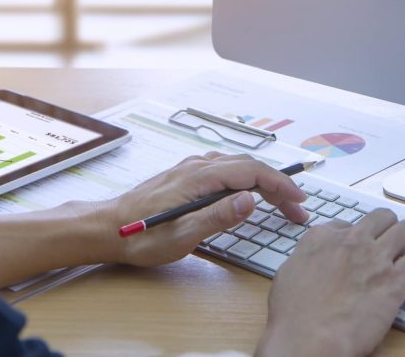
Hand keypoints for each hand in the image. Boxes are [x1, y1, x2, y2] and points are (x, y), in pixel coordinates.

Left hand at [96, 152, 307, 267]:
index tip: (299, 200)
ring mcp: (190, 168)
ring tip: (279, 202)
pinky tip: (246, 192)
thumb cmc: (141, 237)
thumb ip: (218, 217)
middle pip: (248, 167)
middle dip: (277, 186)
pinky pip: (224, 169)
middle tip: (296, 210)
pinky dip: (245, 178)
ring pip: (237, 166)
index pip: (252, 172)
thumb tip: (251, 200)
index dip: (280, 185)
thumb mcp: (182, 235)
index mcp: (200, 177)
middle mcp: (197, 166)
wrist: (105, 228)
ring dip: (262, 181)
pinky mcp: (184, 175)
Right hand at [257, 209, 404, 356]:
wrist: (308, 339)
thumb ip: (307, 257)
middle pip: (382, 218)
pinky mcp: (394, 280)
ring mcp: (375, 258)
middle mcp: (351, 241)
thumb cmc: (294, 317)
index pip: (348, 224)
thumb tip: (316, 258)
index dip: (358, 238)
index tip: (362, 250)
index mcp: (322, 238)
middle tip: (393, 246)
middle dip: (390, 229)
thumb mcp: (289, 274)